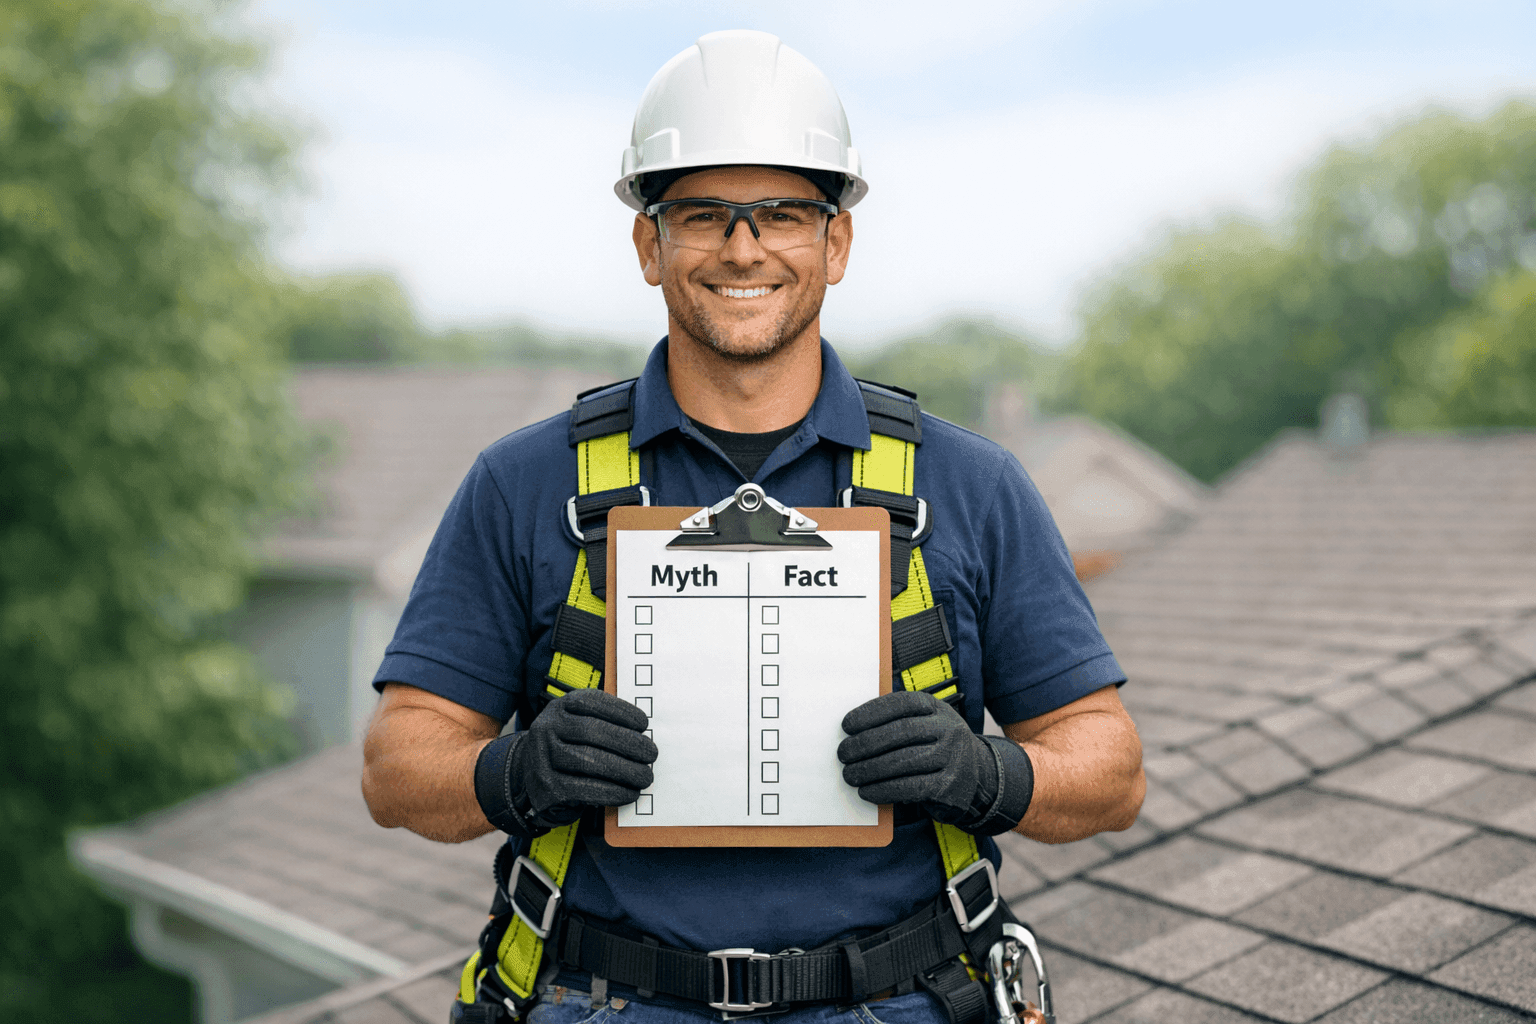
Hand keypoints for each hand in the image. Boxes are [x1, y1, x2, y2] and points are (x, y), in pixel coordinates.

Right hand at [475, 689, 656, 835]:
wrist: (531, 775)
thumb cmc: (568, 746)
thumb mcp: (578, 724)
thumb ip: (604, 722)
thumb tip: (643, 734)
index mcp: (559, 707)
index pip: (591, 702)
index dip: (620, 711)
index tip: (644, 724)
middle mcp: (546, 728)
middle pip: (591, 732)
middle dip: (627, 743)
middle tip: (651, 754)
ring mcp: (543, 758)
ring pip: (588, 762)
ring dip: (624, 771)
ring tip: (645, 776)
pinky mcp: (546, 787)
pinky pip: (583, 789)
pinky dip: (611, 792)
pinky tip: (628, 793)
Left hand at [837, 690, 1032, 835]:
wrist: (978, 776)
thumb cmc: (937, 746)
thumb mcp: (927, 724)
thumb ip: (898, 721)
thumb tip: (853, 731)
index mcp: (937, 708)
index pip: (901, 704)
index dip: (871, 713)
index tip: (846, 725)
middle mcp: (948, 729)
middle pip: (900, 733)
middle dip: (865, 744)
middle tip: (843, 754)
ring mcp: (952, 758)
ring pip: (903, 762)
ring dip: (870, 770)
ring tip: (849, 775)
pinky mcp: (950, 786)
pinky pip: (911, 788)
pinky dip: (884, 790)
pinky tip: (867, 791)